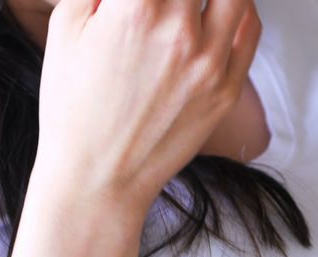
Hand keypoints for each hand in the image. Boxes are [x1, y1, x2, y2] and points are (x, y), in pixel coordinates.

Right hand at [11, 0, 260, 256]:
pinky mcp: (227, 89)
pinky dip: (241, 8)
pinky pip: (250, 30)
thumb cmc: (74, 105)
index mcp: (138, 9)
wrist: (99, 177)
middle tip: (165, 1)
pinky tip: (223, 6)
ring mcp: (211, 62)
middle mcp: (181, 31)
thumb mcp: (68, 26)